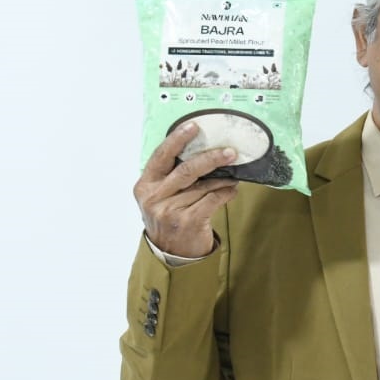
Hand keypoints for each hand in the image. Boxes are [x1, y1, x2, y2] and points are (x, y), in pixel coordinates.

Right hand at [133, 122, 239, 256]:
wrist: (172, 253)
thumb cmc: (170, 216)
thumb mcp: (161, 196)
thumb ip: (173, 176)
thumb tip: (204, 149)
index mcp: (145, 186)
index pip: (161, 156)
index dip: (177, 139)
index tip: (194, 126)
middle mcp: (154, 198)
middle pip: (186, 169)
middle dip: (211, 158)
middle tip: (231, 151)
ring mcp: (169, 211)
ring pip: (203, 186)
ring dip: (224, 179)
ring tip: (234, 175)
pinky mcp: (187, 222)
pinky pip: (212, 200)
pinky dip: (225, 193)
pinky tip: (231, 190)